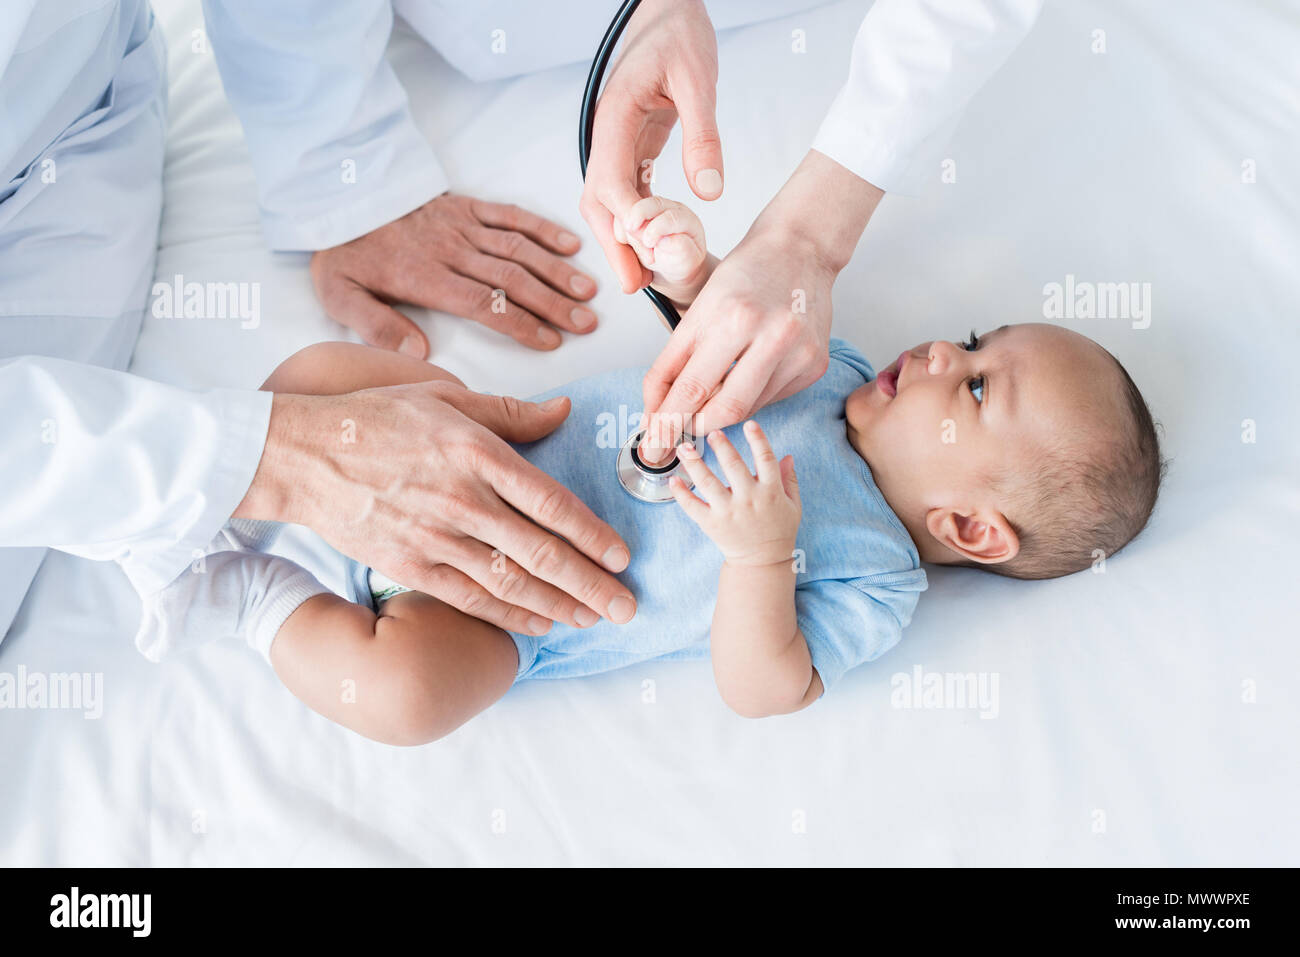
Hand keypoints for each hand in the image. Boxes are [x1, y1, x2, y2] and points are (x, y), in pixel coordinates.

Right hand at [236, 383, 637, 634]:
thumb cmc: (375, 419)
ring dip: (559, 605)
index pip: (549, 501)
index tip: (622, 556)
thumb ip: (508, 412)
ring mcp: (434, 537)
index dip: (591, 534)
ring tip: (593, 618)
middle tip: (627, 606)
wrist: (302, 455)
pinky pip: (470, 597)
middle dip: (590, 584)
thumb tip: (563, 412)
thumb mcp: (444, 397)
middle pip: (541, 551)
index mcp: (476, 453)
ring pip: (511, 581)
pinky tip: (540, 623)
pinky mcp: (409, 564)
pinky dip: (509, 615)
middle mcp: (462, 499)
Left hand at [310, 193, 598, 355]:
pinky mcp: (465, 206)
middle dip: (553, 302)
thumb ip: (377, 327)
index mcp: (425, 277)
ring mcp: (461, 225)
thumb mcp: (340, 297)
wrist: (337, 196)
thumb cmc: (343, 253)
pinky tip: (568, 245)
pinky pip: (509, 215)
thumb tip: (420, 355)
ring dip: (556, 270)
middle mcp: (451, 251)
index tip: (550, 341)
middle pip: (511, 279)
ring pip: (518, 249)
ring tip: (588, 291)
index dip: (520, 323)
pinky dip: (541, 229)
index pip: (483, 304)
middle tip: (586, 322)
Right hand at [579, 0, 722, 294]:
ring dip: (622, 239)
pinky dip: (635, 220)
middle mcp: (606, 134)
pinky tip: (652, 244)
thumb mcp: (699, 79)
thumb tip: (709, 190)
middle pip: (598, 201)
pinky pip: (626, 190)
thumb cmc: (680, 33)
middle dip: (614, 244)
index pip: (611, 180)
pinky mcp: (630, 146)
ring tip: (642, 277)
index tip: (647, 251)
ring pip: (607, 201)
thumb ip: (703, 134)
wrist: (667, 9)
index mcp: (614, 116)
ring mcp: (615, 142)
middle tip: (634, 284)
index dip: (628, 220)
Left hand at [639, 150, 884, 463]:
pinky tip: (746, 376)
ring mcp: (798, 352)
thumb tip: (656, 413)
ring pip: (747, 409)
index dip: (667, 422)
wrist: (800, 250)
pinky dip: (749, 398)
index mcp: (733, 316)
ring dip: (719, 412)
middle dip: (692, 428)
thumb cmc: (745, 274)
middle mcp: (771, 335)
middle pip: (723, 410)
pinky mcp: (815, 364)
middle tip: (673, 436)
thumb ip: (674, 363)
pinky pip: (770, 399)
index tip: (652, 443)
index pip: (691, 386)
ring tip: (708, 397)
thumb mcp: (698, 309)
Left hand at [670, 421, 800, 566]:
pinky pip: (693, 507)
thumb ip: (789, 479)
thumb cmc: (779, 530)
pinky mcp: (712, 524)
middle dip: (722, 447)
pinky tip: (673, 479)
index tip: (749, 424)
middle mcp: (749, 499)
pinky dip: (682, 494)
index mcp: (771, 491)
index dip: (758, 440)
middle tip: (712, 431)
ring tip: (683, 448)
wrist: (762, 562)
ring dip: (695, 464)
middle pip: (733, 467)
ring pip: (709, 483)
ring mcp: (729, 512)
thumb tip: (787, 455)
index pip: (765, 459)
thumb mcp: (793, 505)